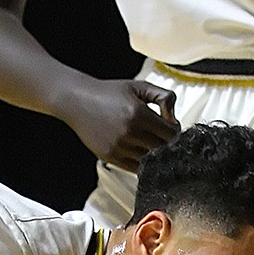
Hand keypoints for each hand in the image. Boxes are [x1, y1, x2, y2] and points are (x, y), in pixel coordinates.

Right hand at [60, 78, 178, 168]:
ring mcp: (118, 147)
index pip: (171, 134)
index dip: (175, 132)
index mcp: (139, 114)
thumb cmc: (110, 92)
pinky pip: (135, 167)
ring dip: (154, 153)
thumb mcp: (140, 87)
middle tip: (161, 135)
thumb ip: (165, 97)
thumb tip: (174, 121)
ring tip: (148, 140)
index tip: (170, 127)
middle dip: (167, 143)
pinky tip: (138, 148)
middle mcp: (129, 132)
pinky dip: (141, 161)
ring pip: (150, 160)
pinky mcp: (109, 157)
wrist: (77, 101)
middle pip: (162, 149)